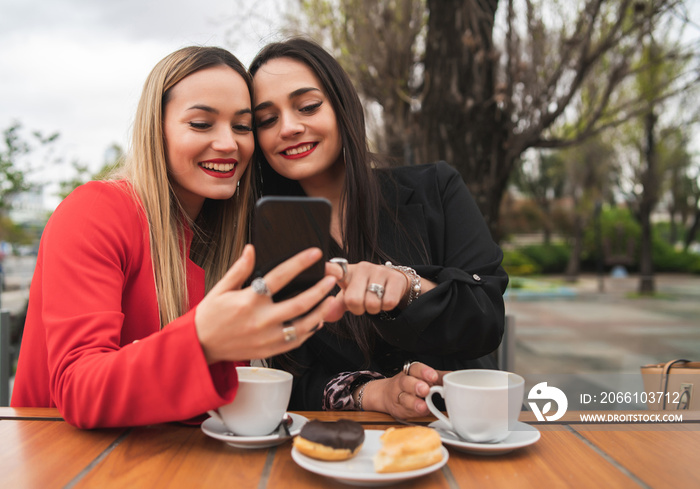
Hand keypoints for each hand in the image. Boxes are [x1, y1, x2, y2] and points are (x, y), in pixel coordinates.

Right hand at [194, 245, 337, 363]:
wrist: (200, 347)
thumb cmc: (210, 316)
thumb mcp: (221, 289)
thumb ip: (239, 269)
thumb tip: (251, 249)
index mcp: (248, 300)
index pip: (280, 276)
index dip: (300, 262)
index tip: (315, 253)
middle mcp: (261, 320)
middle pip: (299, 303)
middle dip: (320, 290)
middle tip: (332, 279)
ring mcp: (267, 338)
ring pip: (303, 325)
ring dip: (321, 312)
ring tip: (331, 300)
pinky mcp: (269, 351)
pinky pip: (296, 341)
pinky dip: (309, 330)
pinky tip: (317, 320)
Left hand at [323, 260, 408, 319]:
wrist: (394, 282)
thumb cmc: (365, 290)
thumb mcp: (349, 296)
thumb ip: (336, 306)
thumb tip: (325, 317)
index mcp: (346, 271)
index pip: (335, 269)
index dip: (330, 270)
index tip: (329, 272)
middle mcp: (362, 267)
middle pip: (353, 300)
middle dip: (358, 309)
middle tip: (363, 303)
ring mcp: (379, 270)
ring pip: (372, 303)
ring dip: (373, 309)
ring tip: (375, 300)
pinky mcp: (395, 277)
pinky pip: (388, 303)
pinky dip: (386, 307)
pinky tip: (386, 298)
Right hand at [361, 362, 446, 417]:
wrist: (388, 394)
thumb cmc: (412, 383)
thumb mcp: (426, 377)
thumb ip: (440, 377)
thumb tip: (454, 377)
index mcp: (411, 372)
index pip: (416, 368)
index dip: (424, 372)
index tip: (433, 376)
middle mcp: (403, 382)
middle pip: (406, 382)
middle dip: (416, 386)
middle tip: (425, 390)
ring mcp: (399, 396)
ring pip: (404, 398)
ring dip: (414, 402)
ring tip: (423, 406)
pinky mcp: (398, 409)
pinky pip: (404, 411)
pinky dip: (413, 413)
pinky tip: (420, 413)